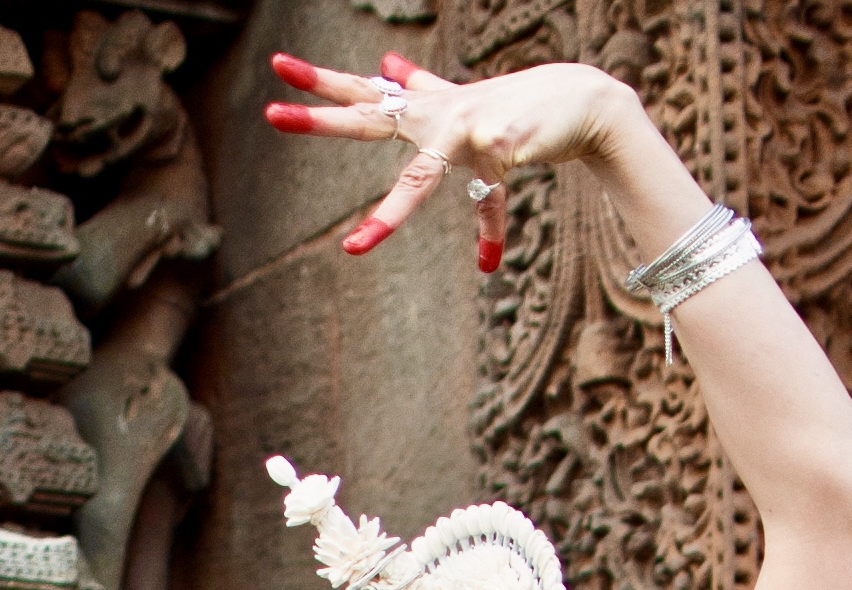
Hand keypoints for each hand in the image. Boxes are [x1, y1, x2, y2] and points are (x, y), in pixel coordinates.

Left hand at [264, 50, 632, 260]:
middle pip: (369, 116)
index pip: (364, 95)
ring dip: (388, 216)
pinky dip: (488, 234)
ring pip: (419, 178)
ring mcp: (466, 127)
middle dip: (321, 115)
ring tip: (357, 248)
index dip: (323, 84)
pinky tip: (488, 262)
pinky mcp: (499, 146)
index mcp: (424, 111)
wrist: (580, 99)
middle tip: (270, 110)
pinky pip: (488, 202)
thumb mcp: (461, 103)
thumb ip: (422, 89)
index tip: (280, 72)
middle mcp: (437, 115)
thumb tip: (387, 64)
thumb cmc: (518, 108)